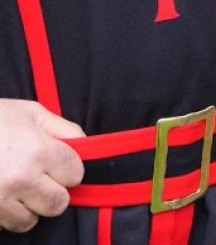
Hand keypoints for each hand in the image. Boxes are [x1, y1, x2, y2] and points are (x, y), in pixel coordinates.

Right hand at [0, 99, 83, 232]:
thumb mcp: (31, 113)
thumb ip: (63, 130)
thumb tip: (85, 146)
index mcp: (39, 151)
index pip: (75, 174)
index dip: (69, 167)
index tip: (57, 162)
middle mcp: (21, 180)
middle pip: (58, 203)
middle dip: (53, 191)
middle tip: (40, 177)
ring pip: (30, 220)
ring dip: (27, 207)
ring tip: (15, 185)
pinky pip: (3, 225)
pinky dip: (4, 214)